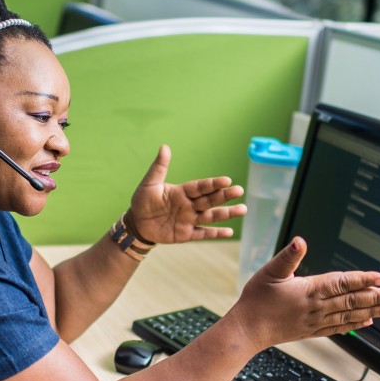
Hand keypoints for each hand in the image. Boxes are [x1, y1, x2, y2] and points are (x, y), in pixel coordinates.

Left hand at [126, 145, 245, 243]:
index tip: (227, 180)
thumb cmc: (143, 201)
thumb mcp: (150, 183)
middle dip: (224, 196)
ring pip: (211, 216)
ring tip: (243, 209)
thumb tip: (164, 147)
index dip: (213, 184)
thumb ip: (159, 167)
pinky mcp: (186, 234)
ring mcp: (189, 220)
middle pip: (210, 200)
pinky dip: (216, 233)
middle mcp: (190, 205)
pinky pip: (203, 233)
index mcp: (183, 192)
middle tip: (239, 190)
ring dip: (226, 213)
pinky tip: (229, 232)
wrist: (136, 223)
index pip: (201, 187)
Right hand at [227, 237, 379, 349]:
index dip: (363, 280)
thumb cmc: (256, 299)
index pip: (343, 283)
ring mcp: (316, 320)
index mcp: (309, 290)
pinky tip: (367, 322)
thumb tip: (300, 241)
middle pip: (352, 301)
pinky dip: (355, 325)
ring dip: (371, 311)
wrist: (248, 330)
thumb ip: (288, 256)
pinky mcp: (312, 330)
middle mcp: (317, 307)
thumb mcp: (270, 272)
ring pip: (349, 316)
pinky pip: (339, 328)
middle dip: (376, 297)